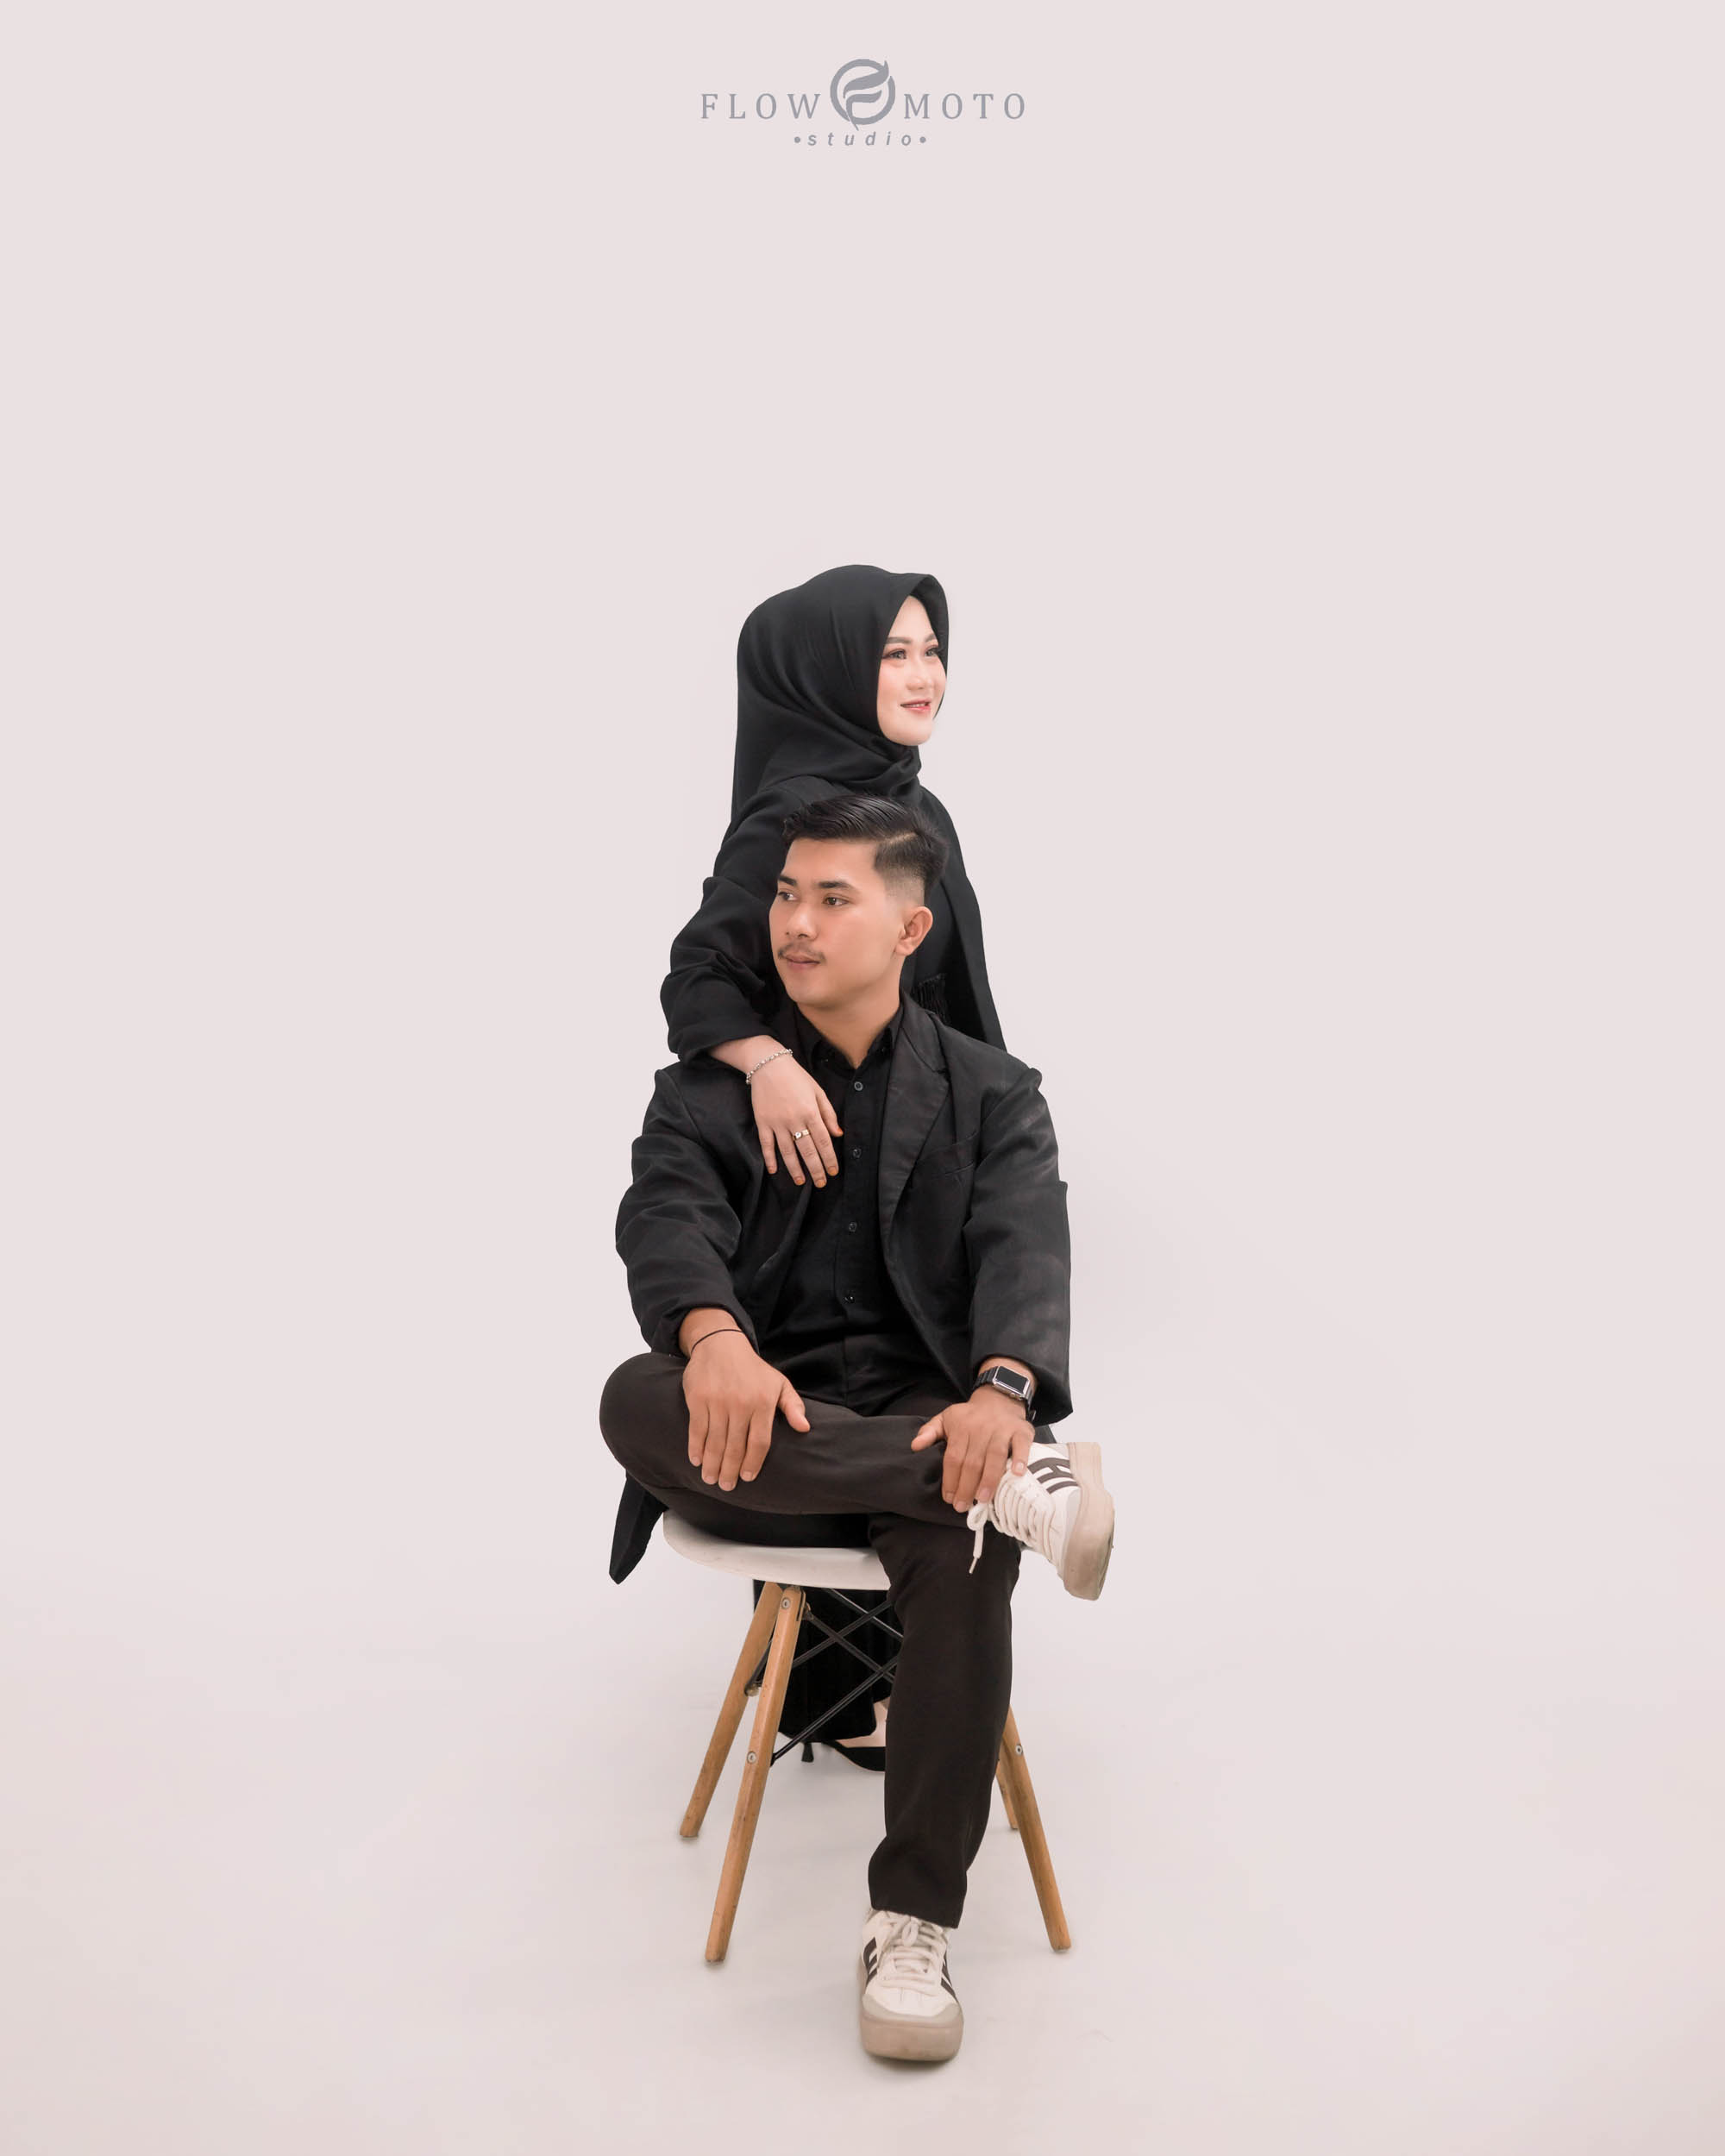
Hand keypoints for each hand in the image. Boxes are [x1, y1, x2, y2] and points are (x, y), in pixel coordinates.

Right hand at [683, 1330, 809, 1490]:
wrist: (721, 1344)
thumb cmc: (753, 1369)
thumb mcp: (779, 1383)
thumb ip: (793, 1406)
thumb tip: (805, 1428)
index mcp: (763, 1402)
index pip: (759, 1442)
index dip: (753, 1463)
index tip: (748, 1477)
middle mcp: (740, 1404)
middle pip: (735, 1447)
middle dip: (730, 1471)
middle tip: (727, 1486)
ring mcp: (717, 1401)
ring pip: (715, 1441)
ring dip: (712, 1464)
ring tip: (710, 1479)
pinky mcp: (698, 1398)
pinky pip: (697, 1429)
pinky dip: (695, 1447)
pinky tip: (697, 1460)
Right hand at [749, 1056, 841, 1186]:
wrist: (768, 1064)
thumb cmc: (796, 1077)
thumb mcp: (818, 1091)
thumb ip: (828, 1114)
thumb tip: (838, 1134)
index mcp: (811, 1112)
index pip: (823, 1141)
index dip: (829, 1158)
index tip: (833, 1172)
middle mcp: (794, 1120)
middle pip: (807, 1150)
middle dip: (816, 1169)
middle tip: (821, 1183)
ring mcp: (777, 1122)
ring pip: (787, 1151)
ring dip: (795, 1169)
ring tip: (800, 1182)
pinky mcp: (762, 1122)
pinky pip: (766, 1144)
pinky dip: (770, 1158)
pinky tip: (774, 1170)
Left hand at [910, 1392, 1031, 1511]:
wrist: (999, 1399)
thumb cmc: (969, 1416)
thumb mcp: (945, 1418)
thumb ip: (929, 1432)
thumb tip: (915, 1446)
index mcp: (961, 1427)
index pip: (954, 1457)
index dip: (951, 1480)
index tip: (949, 1498)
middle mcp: (981, 1428)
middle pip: (973, 1461)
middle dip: (966, 1486)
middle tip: (962, 1506)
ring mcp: (1002, 1430)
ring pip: (995, 1457)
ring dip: (989, 1480)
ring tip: (982, 1499)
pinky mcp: (1021, 1431)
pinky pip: (1021, 1446)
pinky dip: (1020, 1460)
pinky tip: (1017, 1475)